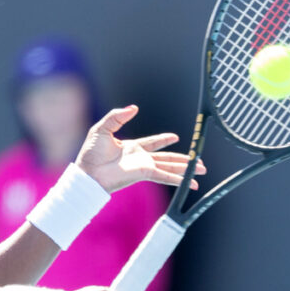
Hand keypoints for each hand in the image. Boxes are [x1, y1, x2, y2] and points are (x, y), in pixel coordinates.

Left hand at [75, 105, 205, 193]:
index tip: (175, 137)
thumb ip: (118, 116)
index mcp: (131, 147)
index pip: (152, 143)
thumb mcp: (103, 128)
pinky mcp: (144, 174)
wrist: (88, 172)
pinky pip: (165, 176)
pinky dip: (178, 179)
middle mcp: (140, 158)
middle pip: (167, 158)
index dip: (164, 140)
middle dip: (183, 159)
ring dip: (186, 169)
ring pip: (170, 167)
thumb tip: (134, 107)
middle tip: (198, 160)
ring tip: (201, 170)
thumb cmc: (90, 153)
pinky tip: (190, 182)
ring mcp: (144, 167)